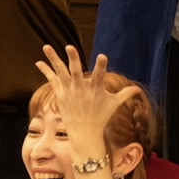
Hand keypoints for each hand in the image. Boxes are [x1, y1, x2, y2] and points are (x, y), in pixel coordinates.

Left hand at [34, 46, 137, 169]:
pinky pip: (52, 79)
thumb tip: (139, 90)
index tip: (102, 56)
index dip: (101, 66)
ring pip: (60, 72)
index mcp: (96, 89)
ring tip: (46, 46)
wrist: (84, 133)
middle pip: (76, 71)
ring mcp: (69, 91)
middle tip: (69, 46)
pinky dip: (46, 70)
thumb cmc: (101, 117)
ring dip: (54, 59)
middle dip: (73, 59)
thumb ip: (125, 94)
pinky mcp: (60, 94)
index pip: (100, 75)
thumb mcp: (114, 104)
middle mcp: (81, 89)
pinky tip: (39, 61)